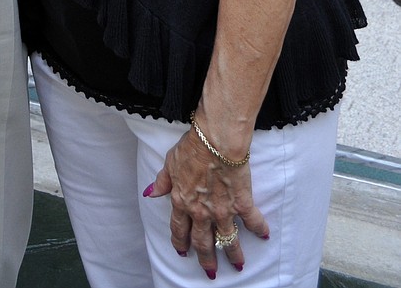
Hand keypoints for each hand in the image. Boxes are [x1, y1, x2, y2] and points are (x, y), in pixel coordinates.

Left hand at [144, 126, 268, 277]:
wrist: (215, 142)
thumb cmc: (192, 148)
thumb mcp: (170, 163)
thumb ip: (161, 181)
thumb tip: (150, 193)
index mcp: (182, 202)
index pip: (179, 229)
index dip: (180, 243)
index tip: (183, 253)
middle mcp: (201, 212)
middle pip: (203, 242)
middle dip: (206, 259)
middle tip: (210, 271)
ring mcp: (223, 210)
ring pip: (227, 239)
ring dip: (233, 254)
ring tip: (238, 265)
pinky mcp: (241, 203)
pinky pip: (252, 221)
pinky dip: (259, 229)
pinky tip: (264, 235)